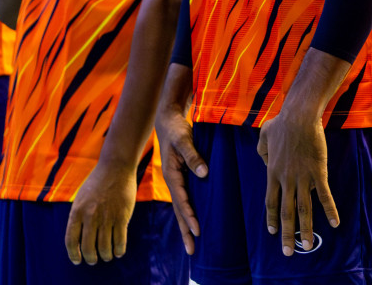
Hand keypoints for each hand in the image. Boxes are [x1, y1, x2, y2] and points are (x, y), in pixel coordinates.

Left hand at [65, 159, 136, 264]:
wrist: (116, 167)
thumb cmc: (97, 182)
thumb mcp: (81, 198)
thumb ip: (79, 216)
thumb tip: (79, 238)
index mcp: (77, 211)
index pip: (71, 240)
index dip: (73, 254)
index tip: (77, 260)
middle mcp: (90, 216)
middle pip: (88, 247)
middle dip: (91, 258)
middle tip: (93, 260)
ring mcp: (107, 217)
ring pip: (104, 247)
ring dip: (106, 255)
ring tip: (107, 256)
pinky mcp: (122, 216)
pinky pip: (120, 240)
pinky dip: (119, 250)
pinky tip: (118, 252)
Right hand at [155, 97, 206, 255]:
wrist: (168, 120)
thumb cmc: (176, 129)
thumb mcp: (184, 139)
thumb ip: (193, 155)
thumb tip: (204, 173)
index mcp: (171, 174)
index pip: (182, 200)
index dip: (189, 215)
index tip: (197, 230)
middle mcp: (172, 181)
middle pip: (179, 210)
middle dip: (185, 230)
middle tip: (192, 250)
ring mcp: (176, 180)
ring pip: (181, 207)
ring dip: (186, 225)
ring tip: (192, 244)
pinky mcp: (181, 177)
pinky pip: (184, 199)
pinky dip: (188, 213)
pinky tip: (193, 222)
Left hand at [258, 107, 337, 256]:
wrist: (299, 117)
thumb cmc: (281, 123)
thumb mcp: (263, 137)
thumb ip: (262, 151)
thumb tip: (265, 160)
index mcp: (272, 173)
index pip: (270, 202)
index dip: (272, 219)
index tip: (273, 232)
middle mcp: (286, 180)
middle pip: (286, 212)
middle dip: (287, 234)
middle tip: (289, 252)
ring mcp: (302, 178)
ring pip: (304, 209)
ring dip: (306, 229)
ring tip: (308, 245)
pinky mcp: (318, 173)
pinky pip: (325, 196)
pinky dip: (330, 210)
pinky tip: (334, 223)